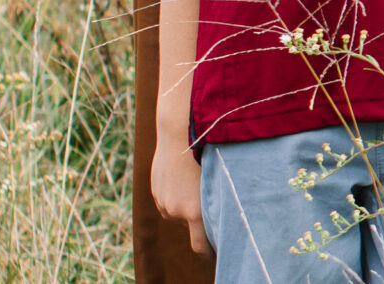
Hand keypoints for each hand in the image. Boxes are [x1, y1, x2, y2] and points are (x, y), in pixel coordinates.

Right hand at [151, 136, 212, 256]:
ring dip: (184, 204)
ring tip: (194, 180)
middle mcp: (177, 210)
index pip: (200, 246)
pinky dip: (175, 193)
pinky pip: (167, 200)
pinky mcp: (155, 190)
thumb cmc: (208, 152)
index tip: (216, 250)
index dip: (208, 252)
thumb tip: (228, 214)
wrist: (180, 131)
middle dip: (198, 219)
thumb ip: (219, 201)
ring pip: (176, 211)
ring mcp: (163, 200)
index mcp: (195, 211)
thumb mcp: (219, 179)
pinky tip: (183, 174)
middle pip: (189, 225)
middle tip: (209, 201)